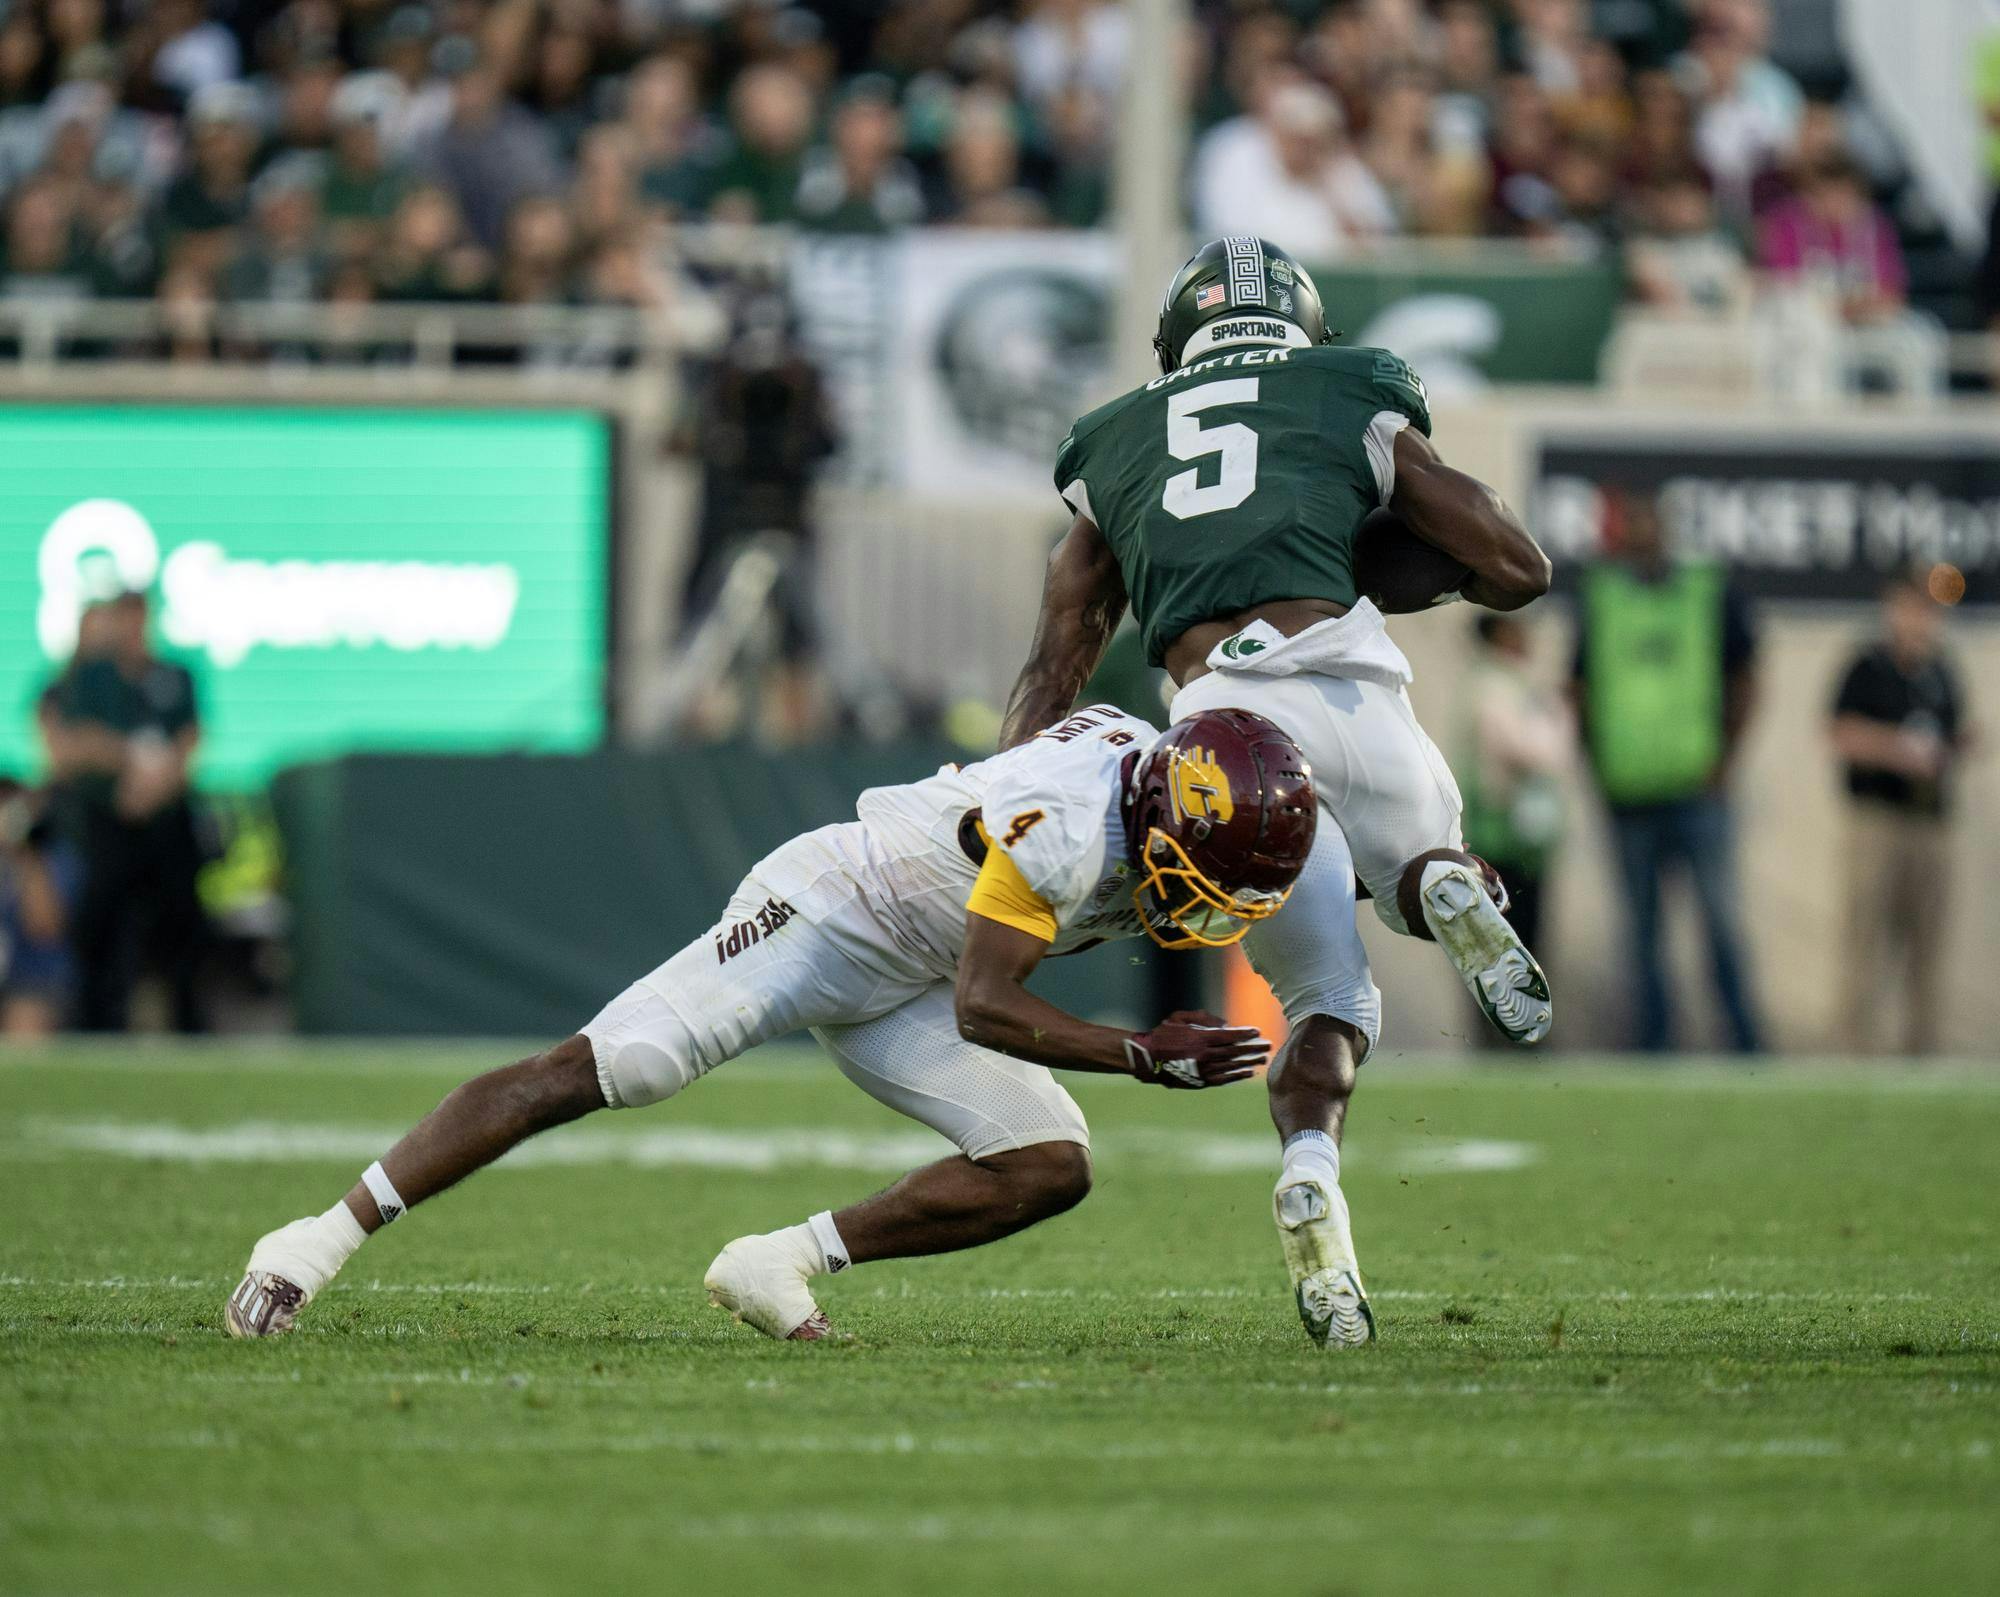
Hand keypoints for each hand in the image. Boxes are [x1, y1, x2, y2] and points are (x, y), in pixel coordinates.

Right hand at [1124, 1010, 1269, 1088]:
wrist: (1147, 1058)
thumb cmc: (1163, 1034)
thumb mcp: (1180, 1017)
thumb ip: (1203, 1018)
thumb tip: (1225, 1024)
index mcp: (1202, 1038)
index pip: (1231, 1036)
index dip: (1245, 1034)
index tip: (1257, 1032)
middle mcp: (1206, 1055)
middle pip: (1236, 1052)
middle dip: (1253, 1048)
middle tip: (1268, 1046)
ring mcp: (1204, 1070)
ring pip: (1233, 1066)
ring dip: (1249, 1062)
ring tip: (1262, 1059)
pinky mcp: (1201, 1081)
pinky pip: (1224, 1079)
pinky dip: (1238, 1076)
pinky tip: (1248, 1072)